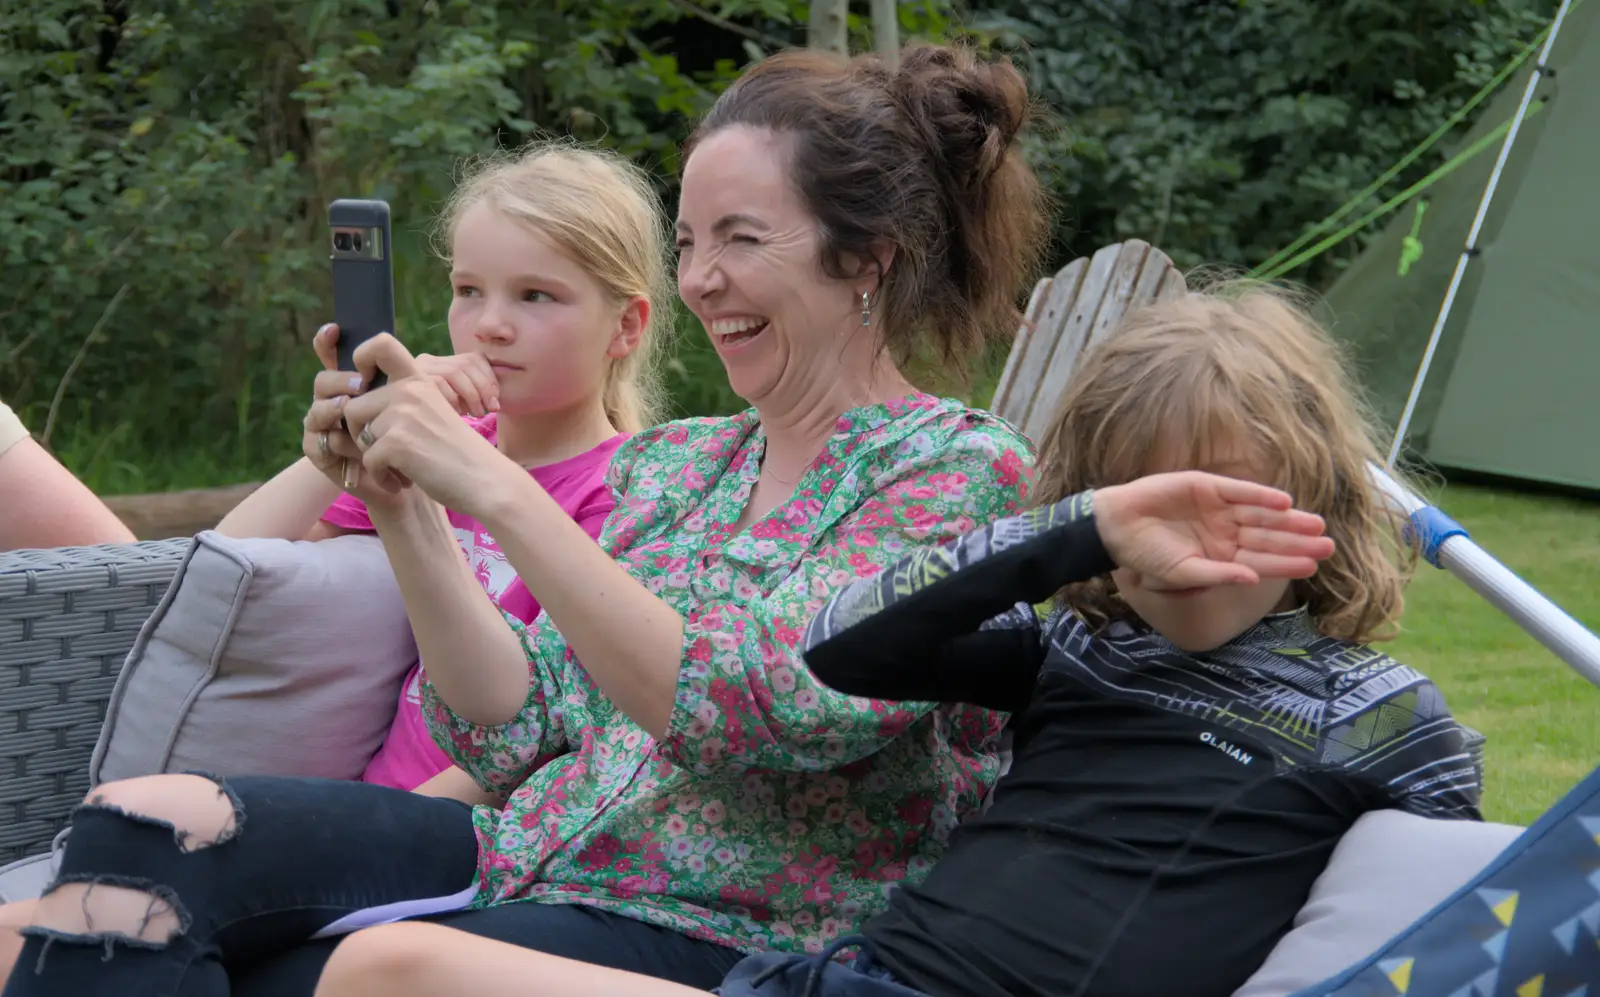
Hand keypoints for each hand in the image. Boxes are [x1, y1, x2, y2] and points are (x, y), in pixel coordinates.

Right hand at [300, 325, 408, 507]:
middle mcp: (331, 402)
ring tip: (347, 410)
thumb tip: (388, 346)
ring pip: (317, 411)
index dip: (326, 342)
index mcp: (349, 386)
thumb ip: (396, 376)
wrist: (403, 481)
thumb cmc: (405, 439)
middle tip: (360, 386)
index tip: (334, 329)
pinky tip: (353, 448)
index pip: (331, 358)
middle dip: (339, 380)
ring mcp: (322, 427)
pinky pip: (318, 443)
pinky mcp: (320, 453)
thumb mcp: (407, 404)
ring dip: (333, 410)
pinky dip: (336, 444)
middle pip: (323, 381)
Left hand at [338, 333, 507, 513]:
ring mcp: (402, 415)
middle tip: (387, 454)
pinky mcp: (397, 442)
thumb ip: (402, 401)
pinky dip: (382, 477)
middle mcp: (408, 391)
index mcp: (419, 380)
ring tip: (400, 470)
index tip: (364, 386)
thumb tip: (354, 403)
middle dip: (362, 435)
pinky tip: (401, 483)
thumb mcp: (433, 413)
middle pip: (353, 407)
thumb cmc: (457, 453)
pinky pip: (368, 461)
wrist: (484, 479)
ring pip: (359, 436)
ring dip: (374, 459)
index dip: (361, 359)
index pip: (381, 345)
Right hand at [416, 352, 499, 417]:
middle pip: (465, 364)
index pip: (474, 358)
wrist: (400, 432)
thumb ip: (472, 395)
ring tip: (477, 414)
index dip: (490, 377)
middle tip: (491, 409)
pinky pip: (438, 384)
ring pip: (453, 372)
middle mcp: (428, 361)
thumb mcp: (455, 405)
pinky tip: (457, 414)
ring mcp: (417, 369)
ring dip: (472, 394)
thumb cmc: (436, 422)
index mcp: (444, 362)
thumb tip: (495, 402)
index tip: (496, 399)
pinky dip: (453, 400)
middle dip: (484, 387)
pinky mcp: (408, 381)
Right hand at [1093, 472, 1334, 588]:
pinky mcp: (1208, 486)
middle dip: (1297, 542)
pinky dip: (1262, 495)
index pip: (1261, 562)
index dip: (1286, 564)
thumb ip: (1217, 575)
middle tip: (1328, 546)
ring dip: (1288, 520)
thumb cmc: (1146, 556)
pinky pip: (1241, 491)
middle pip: (1268, 537)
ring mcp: (1219, 508)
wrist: (1117, 525)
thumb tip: (1252, 580)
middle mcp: (1225, 532)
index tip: (1313, 567)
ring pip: (1261, 515)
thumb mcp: (1182, 573)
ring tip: (1316, 525)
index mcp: (1221, 557)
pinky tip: (1284, 503)